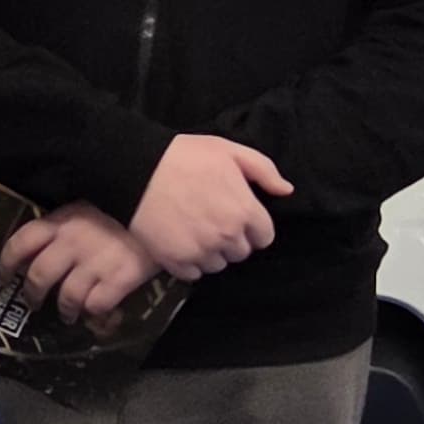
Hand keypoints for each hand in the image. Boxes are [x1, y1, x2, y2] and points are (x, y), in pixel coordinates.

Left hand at [0, 200, 163, 325]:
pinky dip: (94, 315)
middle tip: (32, 302)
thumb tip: (47, 241)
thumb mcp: (92, 204)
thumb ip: (68, 222)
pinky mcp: (118, 280)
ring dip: (64, 310)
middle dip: (32, 294)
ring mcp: (95, 263)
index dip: (7, 262)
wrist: (168, 208)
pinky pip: (96, 306)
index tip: (4, 275)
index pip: (22, 242)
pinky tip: (96, 314)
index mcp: (63, 220)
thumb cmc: (129, 205)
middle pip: (39, 276)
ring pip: (66, 297)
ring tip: (67, 314)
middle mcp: (72, 243)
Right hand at [129, 133, 291, 277]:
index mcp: (245, 211)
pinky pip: (194, 274)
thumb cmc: (185, 156)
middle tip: (211, 219)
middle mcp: (227, 237)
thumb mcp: (229, 150)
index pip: (264, 237)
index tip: (235, 216)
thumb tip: (286, 191)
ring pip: (217, 265)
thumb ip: (264, 170)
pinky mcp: (176, 262)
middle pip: (240, 253)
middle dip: (231, 240)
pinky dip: (189, 262)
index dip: (251, 227)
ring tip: (194, 231)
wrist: (137, 170)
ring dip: (210, 252)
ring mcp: (201, 252)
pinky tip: (179, 241)